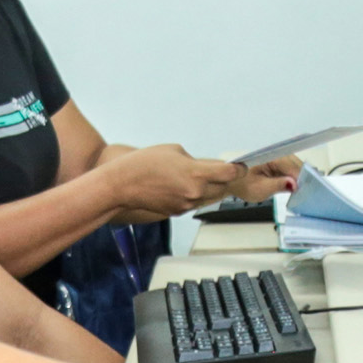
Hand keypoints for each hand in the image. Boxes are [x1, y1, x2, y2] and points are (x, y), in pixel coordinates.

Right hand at [112, 144, 249, 216]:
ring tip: (199, 177)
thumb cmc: (144, 164)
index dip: (238, 170)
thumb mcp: (174, 150)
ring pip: (209, 196)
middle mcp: (195, 192)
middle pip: (223, 187)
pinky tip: (183, 186)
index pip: (230, 174)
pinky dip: (194, 195)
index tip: (241, 166)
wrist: (122, 185)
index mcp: (196, 174)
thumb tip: (204, 167)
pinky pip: (195, 203)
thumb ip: (194, 160)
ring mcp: (187, 204)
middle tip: (223, 171)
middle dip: (224, 179)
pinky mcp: (178, 212)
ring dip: (210, 188)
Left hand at [234, 159, 302, 200]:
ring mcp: (277, 157)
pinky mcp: (277, 162)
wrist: (232, 180)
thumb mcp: (260, 189)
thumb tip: (293, 184)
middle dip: (300, 178)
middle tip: (303, 193)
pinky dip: (292, 177)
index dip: (300, 179)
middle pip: (296, 165)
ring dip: (297, 178)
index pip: (292, 167)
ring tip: (297, 191)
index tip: (304, 190)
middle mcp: (275, 154)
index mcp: (271, 157)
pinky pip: (289, 168)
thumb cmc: (242, 184)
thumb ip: (278, 186)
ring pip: (294, 166)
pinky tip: (291, 187)